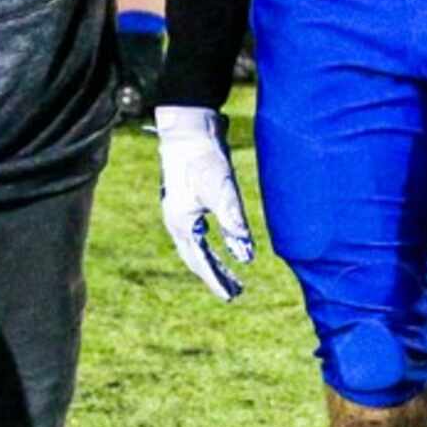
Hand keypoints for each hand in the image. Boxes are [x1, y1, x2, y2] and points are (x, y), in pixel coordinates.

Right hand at [154, 106, 253, 301]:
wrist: (188, 128)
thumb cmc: (203, 157)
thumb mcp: (222, 189)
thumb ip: (234, 222)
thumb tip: (248, 255)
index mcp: (181, 223)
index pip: (200, 261)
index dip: (215, 280)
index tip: (231, 297)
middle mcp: (178, 221)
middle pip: (196, 258)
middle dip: (215, 276)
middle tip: (235, 293)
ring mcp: (181, 212)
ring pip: (197, 247)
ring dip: (213, 263)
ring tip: (232, 277)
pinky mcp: (188, 201)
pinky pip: (198, 234)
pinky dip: (211, 246)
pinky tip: (223, 245)